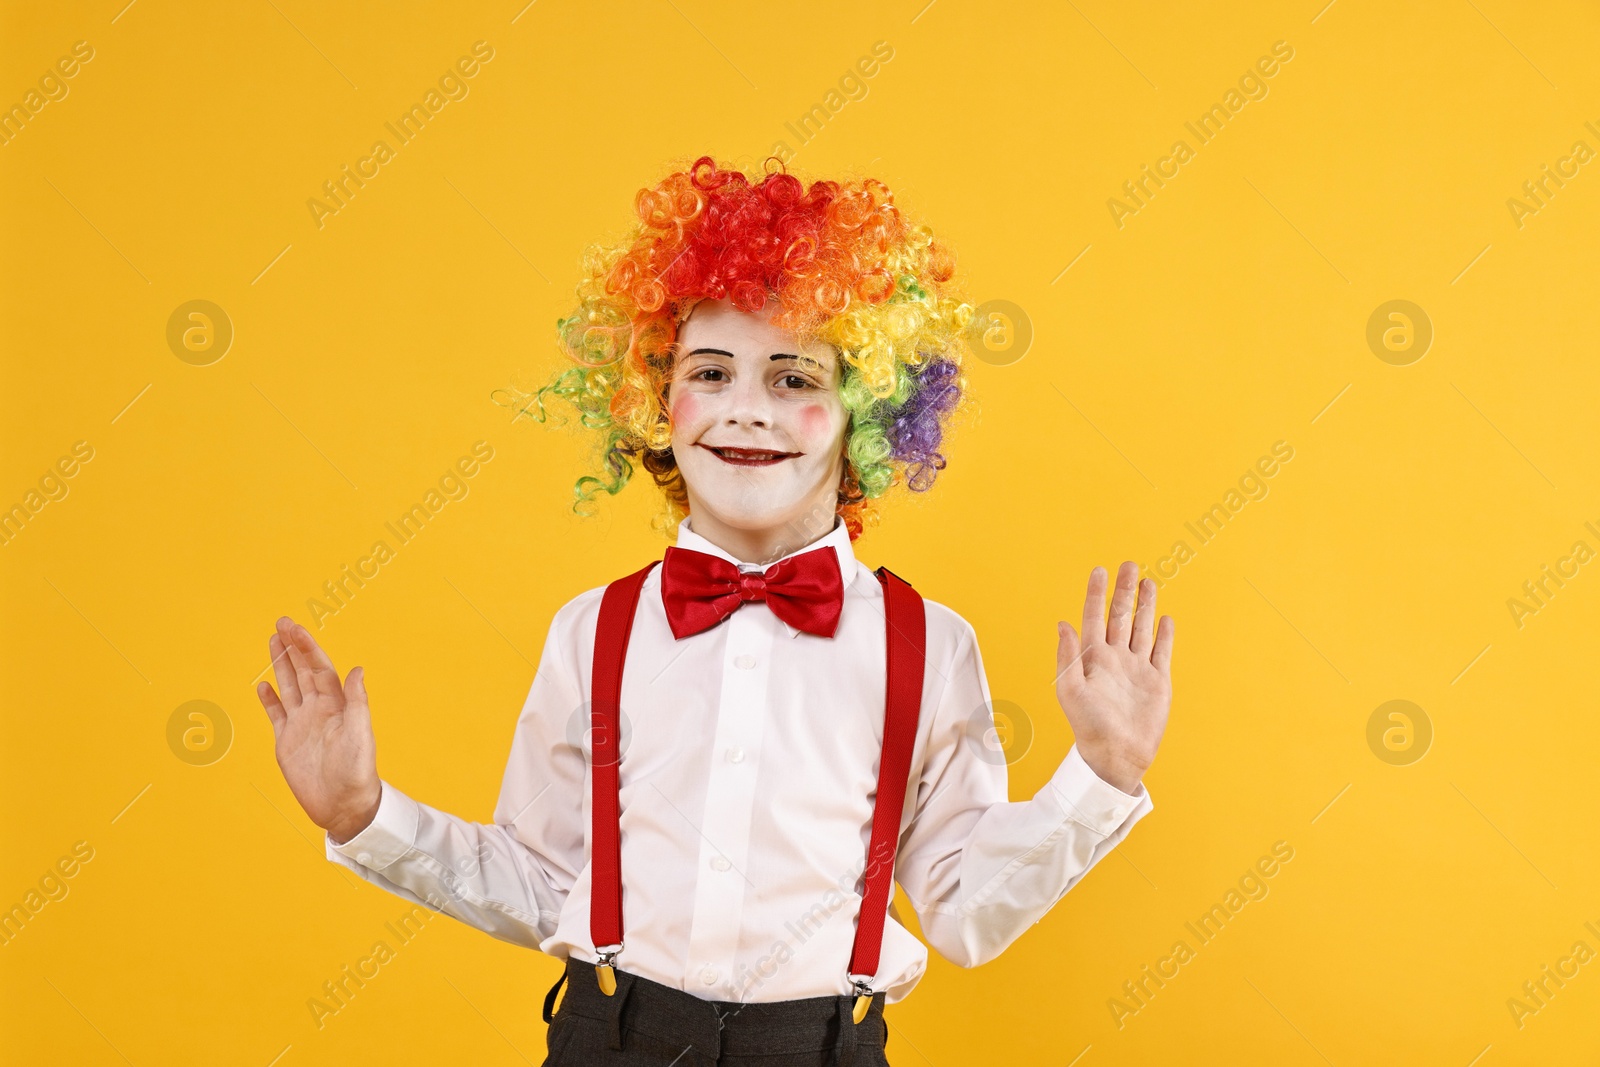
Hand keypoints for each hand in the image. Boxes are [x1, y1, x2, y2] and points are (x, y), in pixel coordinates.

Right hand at [257, 617, 380, 844]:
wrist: (343, 805)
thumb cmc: (357, 771)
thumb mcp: (359, 733)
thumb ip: (357, 701)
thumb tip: (358, 669)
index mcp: (336, 704)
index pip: (319, 667)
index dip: (307, 646)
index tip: (294, 628)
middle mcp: (318, 709)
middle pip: (302, 670)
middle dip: (292, 647)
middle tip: (281, 622)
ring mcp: (301, 724)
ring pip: (289, 686)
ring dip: (281, 665)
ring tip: (273, 642)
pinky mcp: (287, 742)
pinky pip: (277, 715)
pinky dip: (270, 700)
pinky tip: (263, 685)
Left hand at [1055, 563, 1173, 794]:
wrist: (1116, 755)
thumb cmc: (1088, 726)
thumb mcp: (1069, 690)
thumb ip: (1067, 656)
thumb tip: (1062, 624)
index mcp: (1092, 657)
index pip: (1093, 616)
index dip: (1096, 594)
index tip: (1099, 570)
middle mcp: (1115, 658)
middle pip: (1120, 616)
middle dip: (1125, 591)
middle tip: (1129, 564)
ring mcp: (1137, 668)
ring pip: (1142, 628)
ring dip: (1145, 606)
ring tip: (1149, 581)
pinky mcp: (1157, 681)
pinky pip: (1161, 652)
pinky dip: (1164, 634)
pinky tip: (1164, 618)